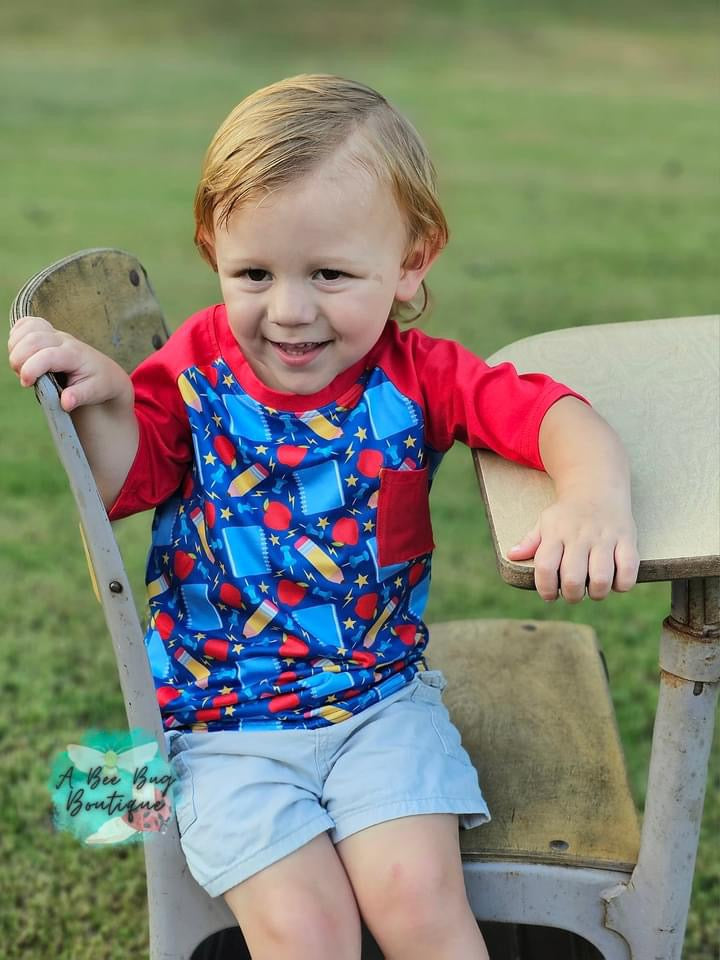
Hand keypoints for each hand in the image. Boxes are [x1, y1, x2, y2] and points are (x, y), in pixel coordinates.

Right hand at [8, 315, 132, 411]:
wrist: (104, 371)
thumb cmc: (98, 383)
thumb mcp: (94, 393)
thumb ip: (79, 397)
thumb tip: (65, 402)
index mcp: (75, 355)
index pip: (48, 355)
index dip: (31, 368)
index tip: (26, 384)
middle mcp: (64, 340)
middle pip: (33, 339)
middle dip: (19, 360)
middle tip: (24, 378)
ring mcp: (55, 334)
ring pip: (26, 329)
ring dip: (15, 348)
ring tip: (22, 368)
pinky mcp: (47, 331)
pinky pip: (26, 324)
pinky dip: (16, 336)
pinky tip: (20, 352)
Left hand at [506, 493, 639, 602]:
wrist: (598, 486)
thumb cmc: (568, 513)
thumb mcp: (545, 521)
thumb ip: (531, 541)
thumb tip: (512, 555)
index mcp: (556, 533)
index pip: (545, 567)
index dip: (546, 589)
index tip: (550, 595)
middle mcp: (579, 536)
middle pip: (573, 579)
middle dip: (572, 596)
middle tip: (573, 594)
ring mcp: (604, 538)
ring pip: (601, 579)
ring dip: (597, 593)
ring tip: (594, 590)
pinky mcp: (627, 539)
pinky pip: (628, 570)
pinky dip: (622, 584)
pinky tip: (615, 581)